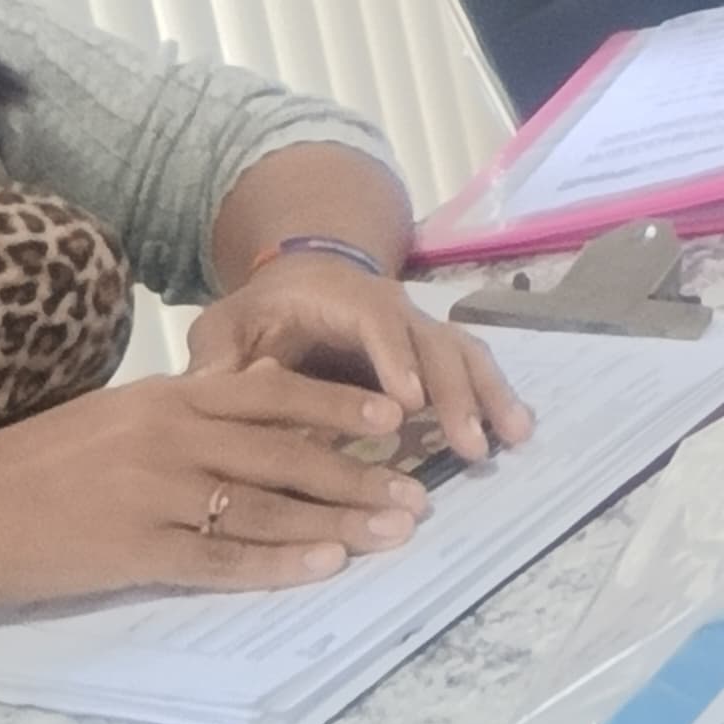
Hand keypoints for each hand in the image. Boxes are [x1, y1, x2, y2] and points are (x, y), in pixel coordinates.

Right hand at [0, 365, 443, 606]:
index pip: (272, 393)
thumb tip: (248, 421)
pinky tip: (323, 567)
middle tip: (417, 491)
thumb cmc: (31, 464)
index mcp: (167, 395)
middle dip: (359, 473)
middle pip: (286, 452)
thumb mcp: (113, 416)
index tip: (395, 416)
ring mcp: (154, 494)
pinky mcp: (134, 551)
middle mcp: (170, 436)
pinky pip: (221, 558)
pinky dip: (277, 563)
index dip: (339, 406)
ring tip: (394, 531)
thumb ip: (181, 416)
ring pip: (267, 504)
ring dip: (338, 520)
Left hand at [185, 251, 530, 460]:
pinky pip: (472, 367)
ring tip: (511, 438)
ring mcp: (421, 331)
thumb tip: (209, 393)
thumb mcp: (229, 327)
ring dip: (489, 395)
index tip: (407, 404)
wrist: (305, 279)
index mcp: (343, 300)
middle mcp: (395, 310)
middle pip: (434, 344)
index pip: (374, 324)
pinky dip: (496, 396)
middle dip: (455, 393)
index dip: (393, 361)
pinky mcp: (435, 354)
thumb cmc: (264, 312)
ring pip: (464, 354)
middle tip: (469, 444)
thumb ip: (220, 360)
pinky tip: (515, 432)